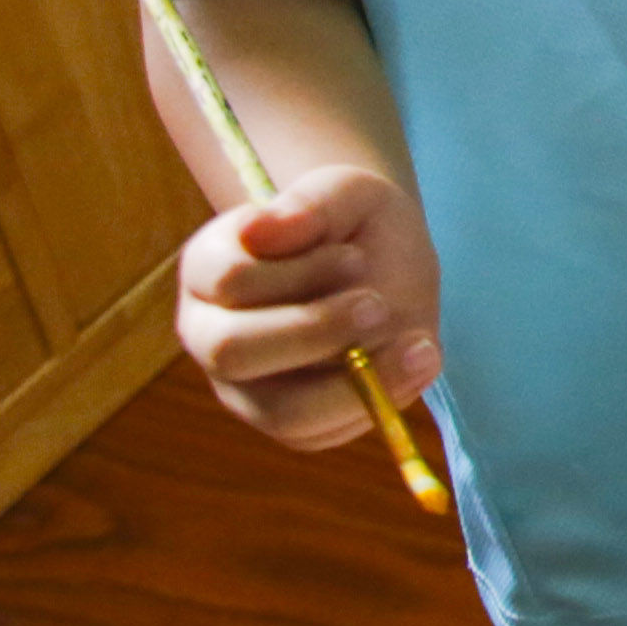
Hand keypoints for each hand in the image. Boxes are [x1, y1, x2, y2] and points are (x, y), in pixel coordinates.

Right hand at [174, 164, 442, 451]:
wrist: (382, 260)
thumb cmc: (352, 223)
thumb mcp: (348, 192)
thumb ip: (312, 204)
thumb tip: (262, 230)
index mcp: (207, 267)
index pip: (230, 279)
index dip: (299, 272)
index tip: (357, 257)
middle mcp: (208, 334)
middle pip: (234, 351)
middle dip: (316, 330)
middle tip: (379, 306)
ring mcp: (242, 387)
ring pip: (282, 411)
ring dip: (356, 380)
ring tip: (419, 344)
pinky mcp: (288, 422)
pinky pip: (323, 433)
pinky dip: (380, 401)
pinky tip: (419, 358)